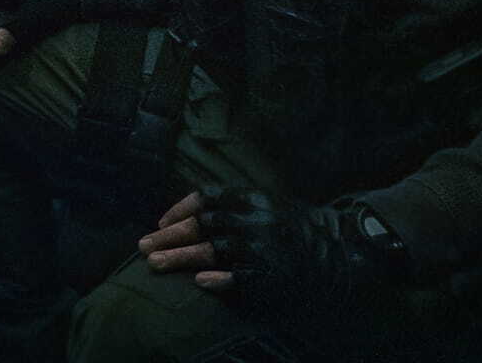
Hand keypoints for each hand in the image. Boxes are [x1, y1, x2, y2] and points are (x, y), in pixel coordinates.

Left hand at [149, 188, 403, 304]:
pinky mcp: (271, 273)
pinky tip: (201, 282)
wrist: (338, 245)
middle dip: (167, 237)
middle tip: (143, 247)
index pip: (203, 198)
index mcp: (247, 198)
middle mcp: (250, 220)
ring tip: (154, 264)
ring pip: (211, 251)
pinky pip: (240, 278)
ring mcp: (260, 247)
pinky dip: (220, 280)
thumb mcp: (262, 202)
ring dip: (179, 257)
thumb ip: (229, 204)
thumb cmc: (293, 224)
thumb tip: (187, 214)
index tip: (159, 224)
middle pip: (199, 226)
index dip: (177, 211)